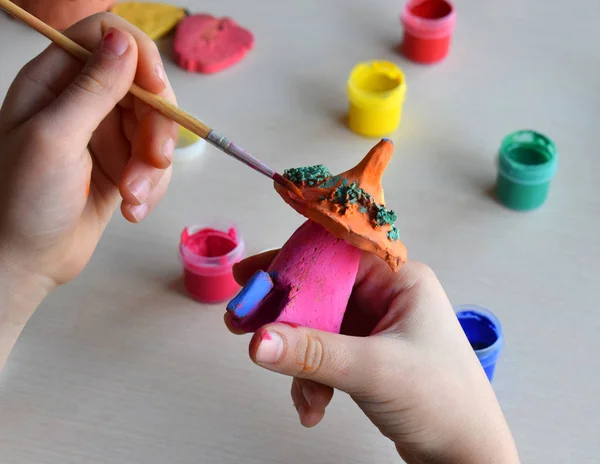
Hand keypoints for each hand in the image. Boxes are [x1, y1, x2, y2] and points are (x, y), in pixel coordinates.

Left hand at [0, 13, 176, 289]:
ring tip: (133, 198)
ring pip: (156, 128)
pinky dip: (152, 186)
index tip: (155, 92)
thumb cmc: (22, 200)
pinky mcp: (122, 165)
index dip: (139, 58)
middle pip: (144, 86)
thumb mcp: (54, 139)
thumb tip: (124, 40)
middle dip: (156, 127)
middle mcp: (82, 101)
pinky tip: (132, 210)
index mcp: (54, 81)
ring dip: (153, 167)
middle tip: (153, 161)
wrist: (24, 260)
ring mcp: (104, 135)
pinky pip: (155, 163)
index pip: (107, 37)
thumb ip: (92, 89)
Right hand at [227, 251, 518, 463]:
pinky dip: (312, 379)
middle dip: (284, 316)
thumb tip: (260, 339)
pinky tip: (314, 406)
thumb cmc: (445, 402)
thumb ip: (314, 353)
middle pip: (319, 291)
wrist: (465, 456)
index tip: (253, 275)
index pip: (335, 254)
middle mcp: (386, 296)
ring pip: (316, 327)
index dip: (291, 260)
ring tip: (302, 393)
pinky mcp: (366, 354)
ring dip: (300, 359)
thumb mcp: (376, 370)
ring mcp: (374, 327)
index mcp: (398, 279)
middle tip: (244, 324)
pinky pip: (323, 355)